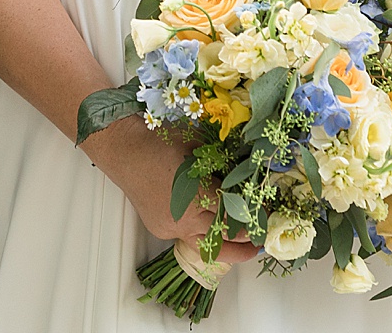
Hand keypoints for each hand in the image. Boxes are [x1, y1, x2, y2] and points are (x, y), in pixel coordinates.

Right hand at [111, 132, 258, 265]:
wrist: (124, 149)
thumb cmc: (159, 141)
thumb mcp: (199, 146)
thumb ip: (222, 162)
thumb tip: (246, 170)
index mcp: (196, 196)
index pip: (235, 216)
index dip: (254, 217)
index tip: (267, 213)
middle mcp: (183, 219)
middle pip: (224, 238)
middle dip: (247, 239)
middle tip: (263, 235)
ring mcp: (170, 228)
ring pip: (207, 248)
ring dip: (229, 250)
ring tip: (247, 248)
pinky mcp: (161, 229)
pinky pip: (189, 238)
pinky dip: (206, 236)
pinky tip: (217, 230)